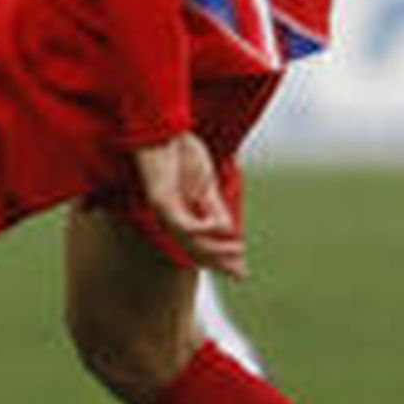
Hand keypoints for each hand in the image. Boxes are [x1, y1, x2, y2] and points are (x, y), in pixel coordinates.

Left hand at [134, 133, 246, 279]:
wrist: (164, 129)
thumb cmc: (181, 153)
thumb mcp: (206, 185)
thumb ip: (215, 208)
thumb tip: (229, 232)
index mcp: (180, 213)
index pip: (200, 245)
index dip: (220, 259)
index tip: (242, 273)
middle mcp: (169, 217)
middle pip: (194, 250)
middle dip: (219, 262)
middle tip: (241, 274)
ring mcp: (164, 211)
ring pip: (190, 242)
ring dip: (215, 249)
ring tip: (238, 248)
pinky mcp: (161, 201)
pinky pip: (184, 225)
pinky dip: (205, 228)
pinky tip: (221, 227)